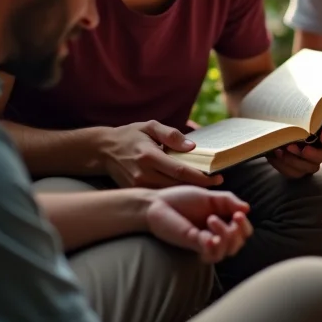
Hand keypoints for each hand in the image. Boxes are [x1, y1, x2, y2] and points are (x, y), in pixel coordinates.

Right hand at [99, 120, 223, 188]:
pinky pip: (159, 195)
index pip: (180, 170)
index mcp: (148, 156)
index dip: (200, 177)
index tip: (218, 177)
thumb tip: (192, 147)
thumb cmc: (130, 135)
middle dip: (199, 186)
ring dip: (188, 192)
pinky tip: (187, 190)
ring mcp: (138, 185)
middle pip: (177, 185)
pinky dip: (174, 193)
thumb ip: (171, 134)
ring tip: (206, 187)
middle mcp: (143, 173)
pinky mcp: (135, 191)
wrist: (103, 150)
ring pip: (169, 193)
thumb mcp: (150, 126)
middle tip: (218, 183)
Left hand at [146, 186, 252, 262]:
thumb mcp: (210, 196)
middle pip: (238, 243)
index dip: (245, 225)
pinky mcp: (193, 246)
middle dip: (239, 231)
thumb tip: (248, 209)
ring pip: (226, 252)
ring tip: (211, 221)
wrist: (156, 204)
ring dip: (227, 237)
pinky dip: (214, 247)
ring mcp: (204, 242)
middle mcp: (215, 234)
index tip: (239, 214)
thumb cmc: (181, 199)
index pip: (243, 231)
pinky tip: (210, 237)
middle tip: (233, 218)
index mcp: (222, 222)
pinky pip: (210, 255)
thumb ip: (229, 201)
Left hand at [267, 122, 321, 177]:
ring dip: (295, 159)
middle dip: (314, 154)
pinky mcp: (299, 171)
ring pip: (309, 169)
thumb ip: (313, 119)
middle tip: (303, 148)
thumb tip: (312, 115)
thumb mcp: (309, 117)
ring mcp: (313, 164)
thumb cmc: (301, 121)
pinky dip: (283, 164)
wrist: (286, 129)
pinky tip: (275, 153)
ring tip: (282, 149)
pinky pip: (293, 173)